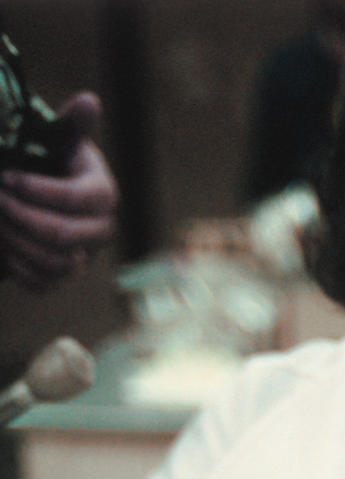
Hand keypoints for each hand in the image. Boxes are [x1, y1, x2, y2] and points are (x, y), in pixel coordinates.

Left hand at [0, 93, 117, 288]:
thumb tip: (90, 100)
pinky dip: (16, 264)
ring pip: (52, 262)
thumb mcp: (59, 138)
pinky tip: (2, 241)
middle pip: (62, 236)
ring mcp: (86, 257)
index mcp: (104, 195)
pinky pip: (42, 282)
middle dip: (21, 217)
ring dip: (15, 240)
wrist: (44, 197)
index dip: (34, 191)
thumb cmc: (51, 160)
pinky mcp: (66, 276)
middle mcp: (103, 230)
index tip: (6, 177)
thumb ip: (72, 123)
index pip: (73, 201)